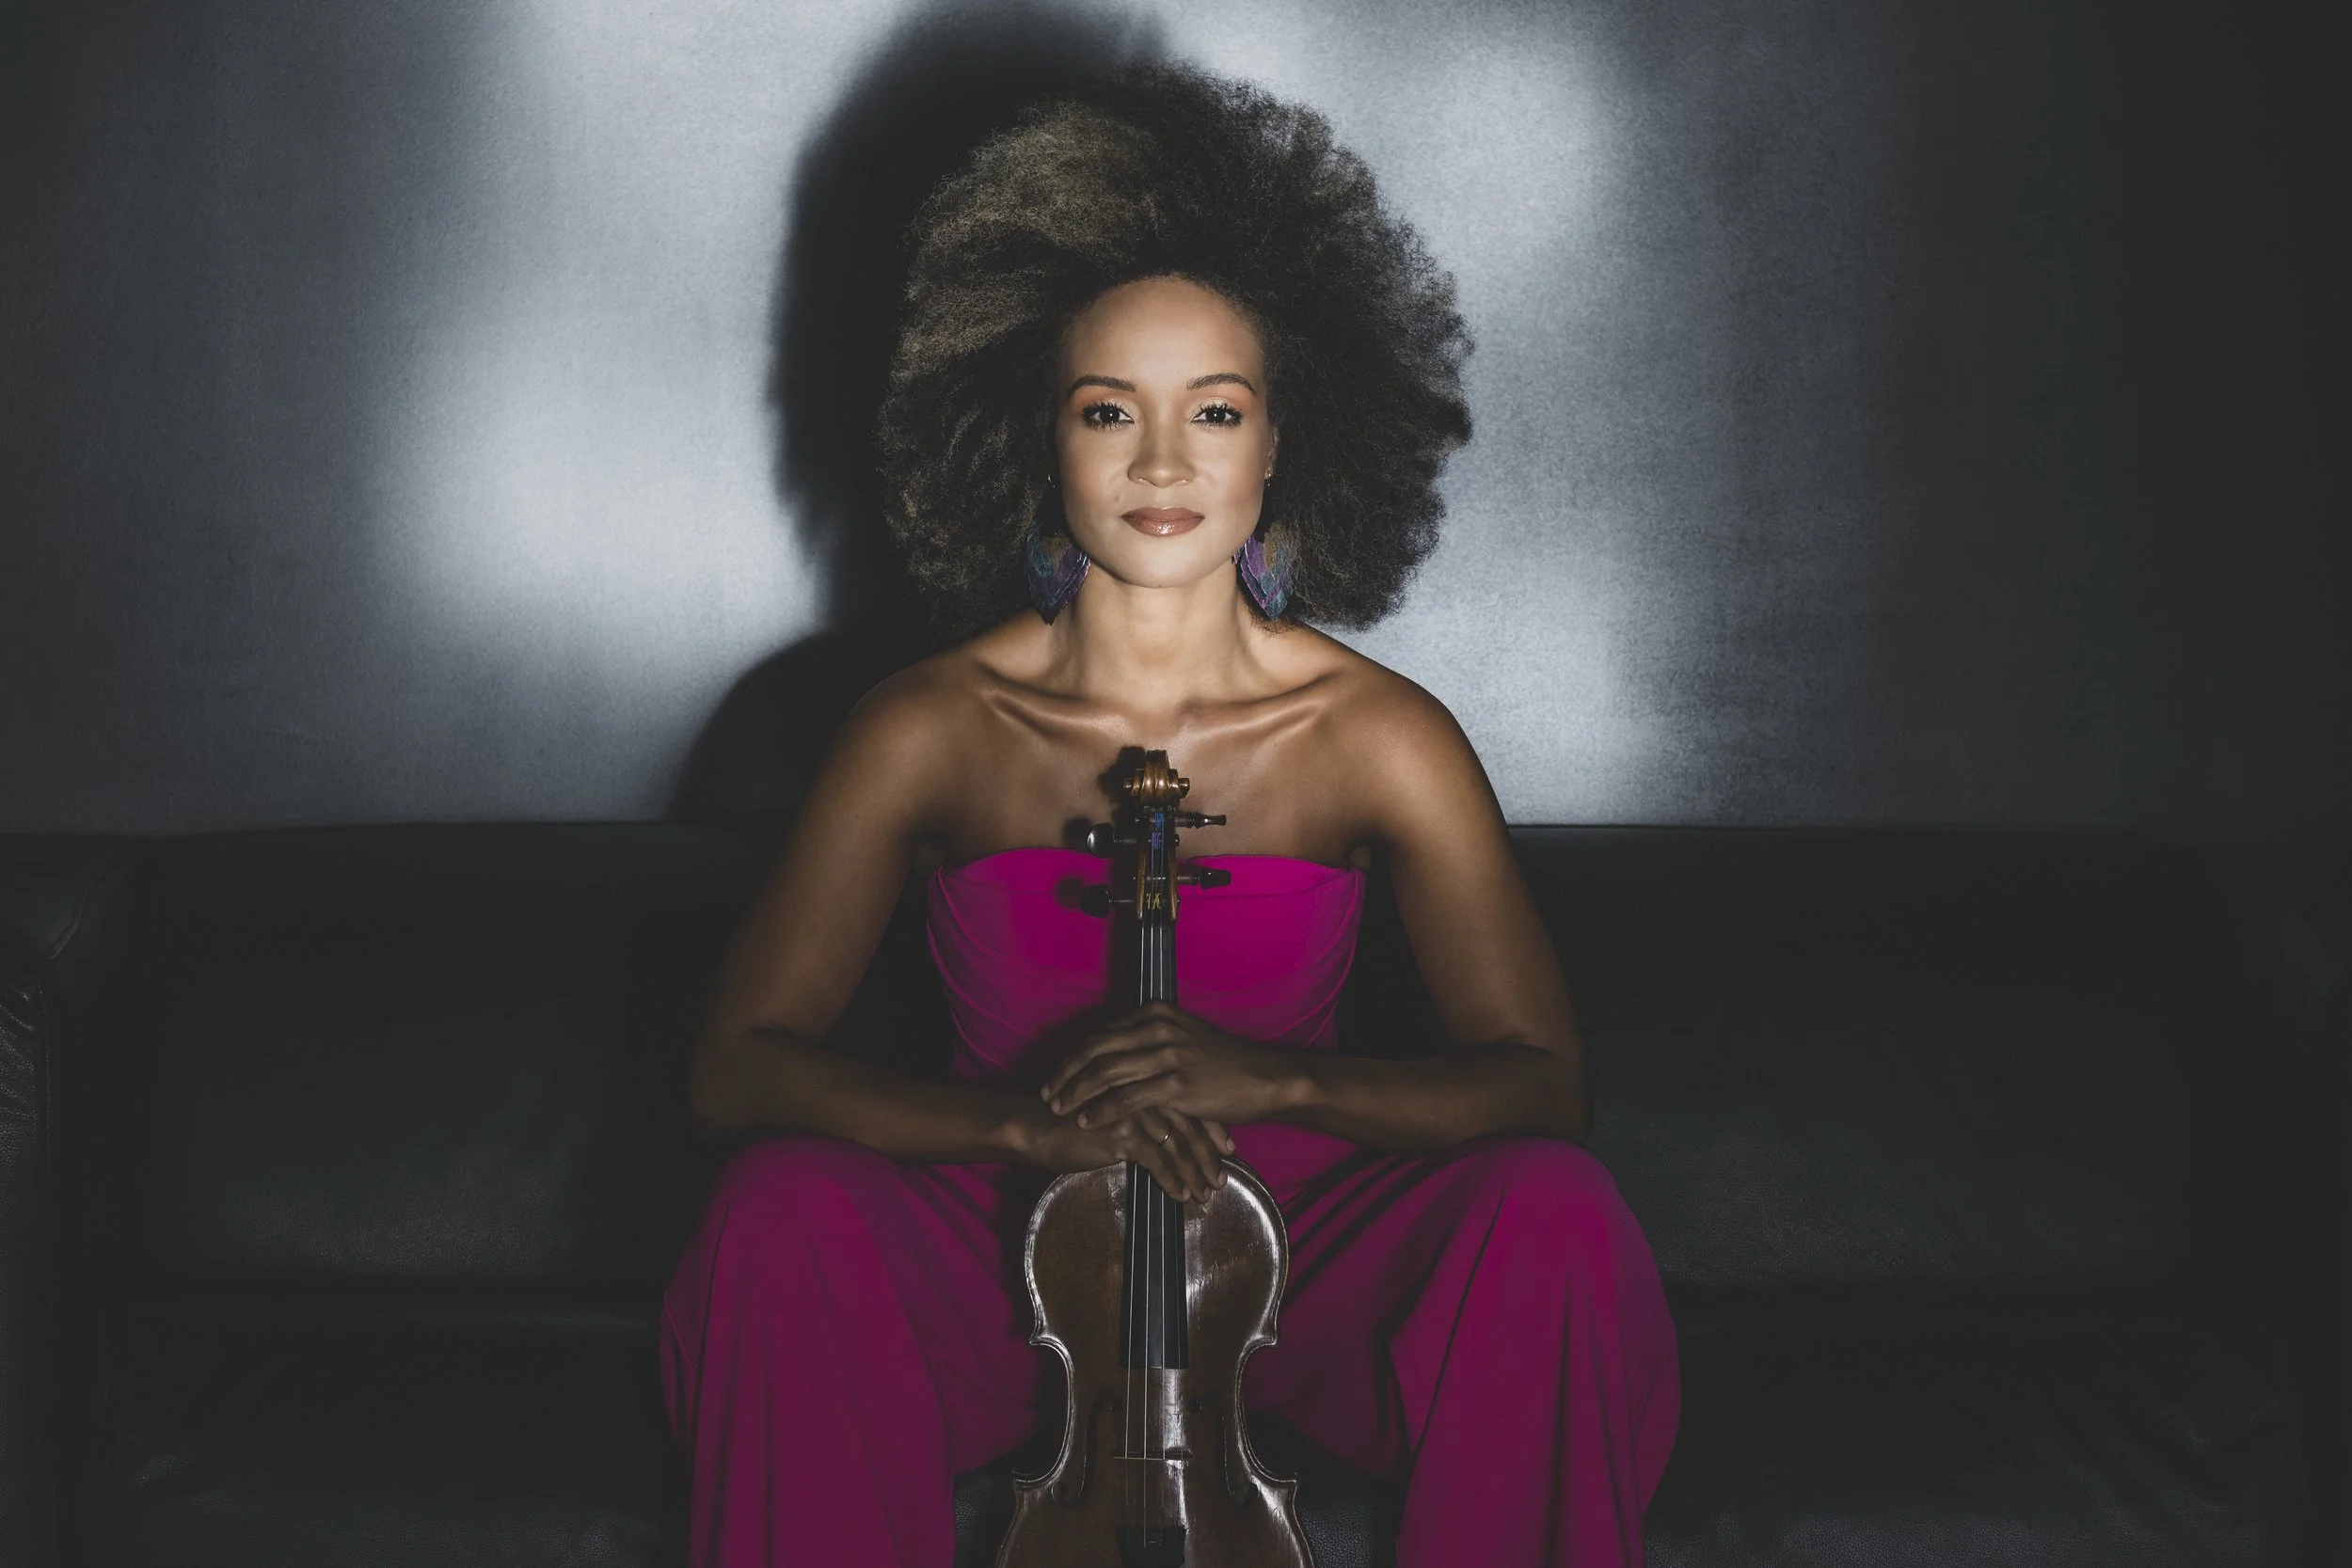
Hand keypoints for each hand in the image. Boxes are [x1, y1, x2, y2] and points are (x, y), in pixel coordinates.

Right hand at [1023, 1101, 1232, 1203]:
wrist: (1038, 1125)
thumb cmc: (1075, 1120)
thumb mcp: (1117, 1109)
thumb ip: (1145, 1113)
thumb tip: (1173, 1134)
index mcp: (1147, 1078)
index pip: (1190, 1103)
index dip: (1212, 1128)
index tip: (1229, 1149)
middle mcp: (1145, 1089)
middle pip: (1190, 1123)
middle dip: (1209, 1154)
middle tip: (1222, 1178)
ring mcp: (1135, 1109)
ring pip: (1177, 1144)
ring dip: (1194, 1172)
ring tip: (1206, 1193)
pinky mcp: (1121, 1131)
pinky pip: (1156, 1160)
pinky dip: (1171, 1180)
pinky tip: (1180, 1195)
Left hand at [1042, 1002, 1301, 1132]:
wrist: (1265, 1077)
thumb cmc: (1226, 1062)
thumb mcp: (1185, 1037)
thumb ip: (1153, 1040)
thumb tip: (1121, 1051)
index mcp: (1156, 1014)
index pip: (1101, 1033)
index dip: (1075, 1055)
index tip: (1057, 1073)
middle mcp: (1158, 1029)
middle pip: (1096, 1049)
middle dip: (1066, 1073)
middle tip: (1047, 1093)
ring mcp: (1167, 1055)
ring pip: (1106, 1073)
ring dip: (1076, 1092)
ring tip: (1059, 1108)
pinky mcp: (1177, 1084)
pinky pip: (1127, 1098)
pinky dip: (1102, 1110)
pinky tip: (1087, 1121)